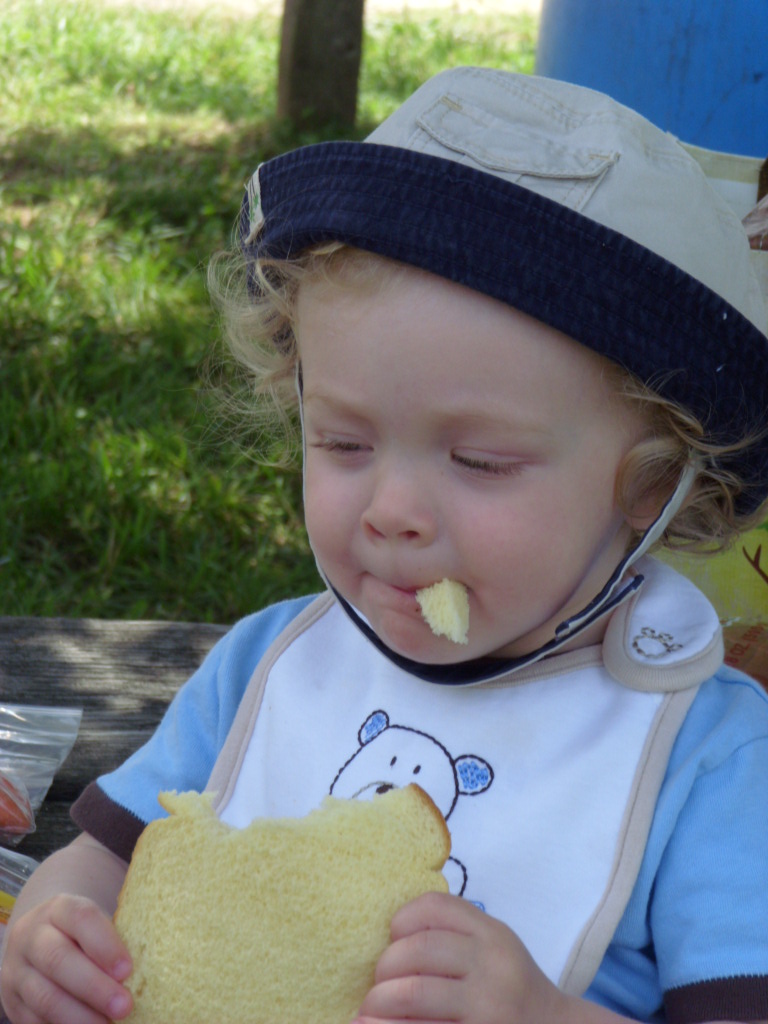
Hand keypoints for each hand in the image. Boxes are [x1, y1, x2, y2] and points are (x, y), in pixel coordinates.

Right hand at [0, 894, 132, 1023]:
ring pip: (44, 996)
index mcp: (59, 908)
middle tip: (124, 1006)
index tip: (128, 970)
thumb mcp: (96, 925)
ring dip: (79, 1016)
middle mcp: (32, 935)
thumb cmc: (84, 934)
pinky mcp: (11, 1000)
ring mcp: (17, 969)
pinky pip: (33, 1020)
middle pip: (59, 959)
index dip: (105, 945)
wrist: (41, 939)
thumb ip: (113, 941)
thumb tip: (146, 972)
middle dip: (94, 987)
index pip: (81, 918)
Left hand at [356, 891, 566, 1023]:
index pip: (435, 908)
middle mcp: (492, 967)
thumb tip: (386, 942)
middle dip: (385, 967)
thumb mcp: (494, 950)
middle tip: (377, 986)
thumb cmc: (512, 991)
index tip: (392, 941)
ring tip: (369, 1011)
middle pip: (420, 949)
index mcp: (492, 935)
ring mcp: (487, 1008)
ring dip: (379, 1001)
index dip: (401, 920)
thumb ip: (454, 936)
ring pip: (415, 992)